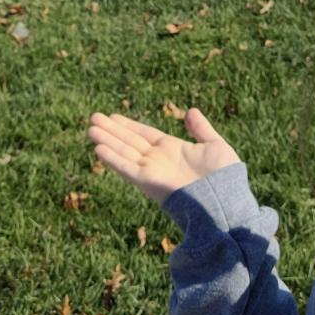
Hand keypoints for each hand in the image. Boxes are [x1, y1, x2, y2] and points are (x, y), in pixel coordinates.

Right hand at [87, 108, 240, 205]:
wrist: (225, 202)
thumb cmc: (224, 177)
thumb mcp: (214, 145)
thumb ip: (201, 129)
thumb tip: (190, 111)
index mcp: (173, 150)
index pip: (145, 134)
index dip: (129, 125)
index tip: (113, 116)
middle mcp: (159, 160)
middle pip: (130, 141)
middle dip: (112, 130)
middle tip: (93, 118)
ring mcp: (152, 171)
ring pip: (124, 152)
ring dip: (107, 141)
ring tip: (90, 128)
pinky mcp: (149, 183)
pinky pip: (127, 169)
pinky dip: (113, 159)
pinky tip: (99, 148)